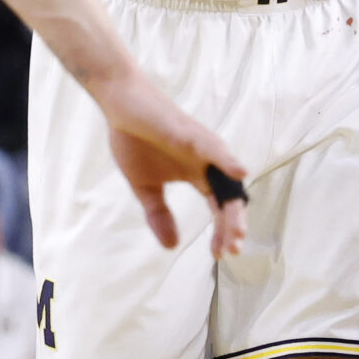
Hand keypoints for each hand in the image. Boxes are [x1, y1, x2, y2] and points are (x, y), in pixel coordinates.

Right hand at [90, 66, 248, 257]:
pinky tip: (239, 172)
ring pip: (225, 177)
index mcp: (196, 174)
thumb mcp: (144, 185)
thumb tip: (172, 246)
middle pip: (228, 196)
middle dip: (233, 224)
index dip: (222, 231)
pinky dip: (227, 159)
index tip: (220, 255)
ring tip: (238, 230)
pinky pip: (212, 147)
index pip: (218, 206)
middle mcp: (206, 161)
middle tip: (233, 250)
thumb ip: (159, 213)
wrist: (119, 103)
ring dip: (234, 203)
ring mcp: (200, 146)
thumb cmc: (133, 138)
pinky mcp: (188, 132)